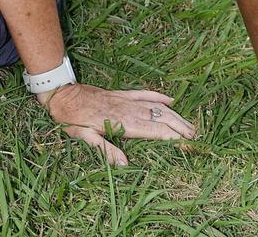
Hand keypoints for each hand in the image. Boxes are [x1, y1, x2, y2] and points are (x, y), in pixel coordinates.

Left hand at [43, 83, 195, 165]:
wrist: (62, 94)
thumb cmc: (71, 119)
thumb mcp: (84, 138)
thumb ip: (106, 150)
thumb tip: (125, 165)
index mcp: (120, 122)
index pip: (152, 130)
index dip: (170, 136)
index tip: (186, 143)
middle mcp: (127, 109)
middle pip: (159, 117)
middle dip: (178, 126)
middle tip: (195, 136)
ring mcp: (125, 99)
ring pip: (155, 105)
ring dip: (173, 113)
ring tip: (189, 123)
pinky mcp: (121, 93)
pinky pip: (143, 93)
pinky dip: (158, 95)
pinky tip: (170, 98)